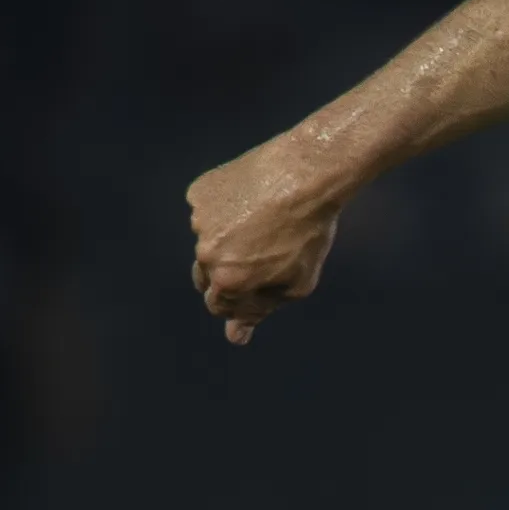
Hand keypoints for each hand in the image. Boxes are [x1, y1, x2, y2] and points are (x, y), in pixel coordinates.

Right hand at [189, 138, 351, 342]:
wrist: (307, 173)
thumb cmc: (309, 232)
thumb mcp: (297, 283)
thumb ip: (261, 309)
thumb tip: (235, 336)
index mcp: (228, 281)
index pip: (219, 306)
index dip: (239, 301)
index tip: (254, 290)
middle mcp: (206, 252)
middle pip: (206, 276)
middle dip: (229, 273)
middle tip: (260, 256)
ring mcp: (199, 220)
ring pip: (208, 239)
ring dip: (228, 237)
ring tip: (264, 221)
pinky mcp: (199, 192)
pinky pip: (208, 209)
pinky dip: (224, 208)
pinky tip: (252, 199)